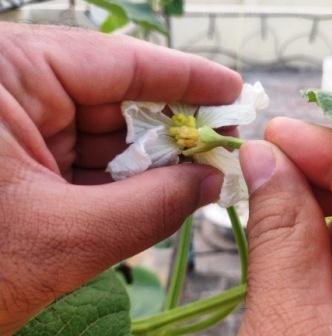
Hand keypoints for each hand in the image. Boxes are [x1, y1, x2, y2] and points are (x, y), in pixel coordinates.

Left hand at [0, 22, 241, 333]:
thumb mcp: (65, 238)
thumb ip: (153, 207)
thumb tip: (211, 181)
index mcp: (2, 75)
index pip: (116, 62)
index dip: (184, 77)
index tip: (231, 90)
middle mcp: (6, 89)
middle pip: (113, 99)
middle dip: (168, 130)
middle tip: (216, 151)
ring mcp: (10, 124)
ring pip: (102, 134)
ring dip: (146, 163)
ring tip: (189, 181)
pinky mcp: (14, 158)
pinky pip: (83, 159)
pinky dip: (119, 182)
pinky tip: (150, 196)